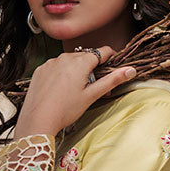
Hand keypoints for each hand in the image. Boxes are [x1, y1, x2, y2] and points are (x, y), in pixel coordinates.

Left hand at [13, 47, 135, 140]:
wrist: (38, 119)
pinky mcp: (41, 69)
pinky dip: (61, 73)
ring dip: (75, 69)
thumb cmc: (66, 110)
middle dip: (92, 66)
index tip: (113, 64)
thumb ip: (112, 80)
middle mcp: (65, 57)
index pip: (102, 51)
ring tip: (75, 89)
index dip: (110, 57)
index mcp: (80, 62)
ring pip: (69, 61)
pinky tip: (60, 89)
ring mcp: (51, 62)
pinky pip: (55, 66)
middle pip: (85, 56)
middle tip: (94, 85)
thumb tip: (131, 70)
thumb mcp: (92, 96)